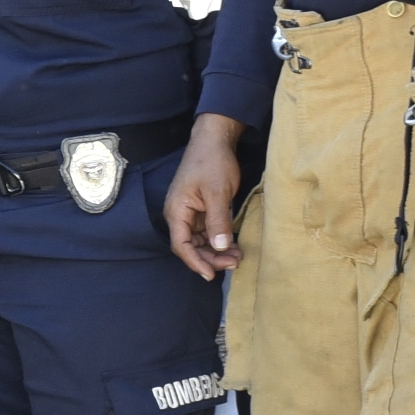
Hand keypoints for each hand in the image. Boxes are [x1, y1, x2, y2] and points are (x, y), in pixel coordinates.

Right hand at [166, 114, 246, 278]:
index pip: (181, 245)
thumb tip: (220, 247)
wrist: (215, 139)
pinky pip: (207, 231)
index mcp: (177, 211)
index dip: (195, 262)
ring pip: (200, 241)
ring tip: (237, 257)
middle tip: (234, 263)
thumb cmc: (212, 161)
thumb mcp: (217, 192)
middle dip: (210, 258)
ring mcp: (190, 212)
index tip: (212, 274)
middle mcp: (180, 214)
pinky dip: (219, 240)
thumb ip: (218, 221)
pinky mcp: (201, 209)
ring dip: (216, 251)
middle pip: (190, 246)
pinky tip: (234, 245)